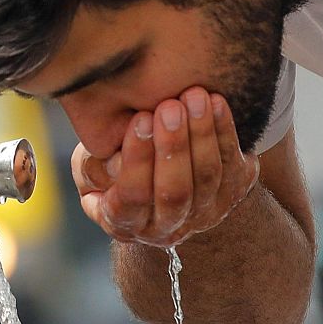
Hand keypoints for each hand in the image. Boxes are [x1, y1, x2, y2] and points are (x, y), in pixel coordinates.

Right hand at [71, 87, 259, 247]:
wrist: (157, 165)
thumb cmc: (113, 162)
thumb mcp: (90, 165)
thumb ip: (94, 165)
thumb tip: (116, 162)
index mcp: (124, 222)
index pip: (132, 197)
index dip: (137, 160)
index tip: (139, 120)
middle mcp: (165, 226)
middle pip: (175, 192)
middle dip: (174, 147)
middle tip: (170, 107)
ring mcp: (202, 214)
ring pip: (207, 177)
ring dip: (202, 134)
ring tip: (195, 97)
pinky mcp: (230, 194)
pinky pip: (233, 165)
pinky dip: (226, 132)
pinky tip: (218, 102)